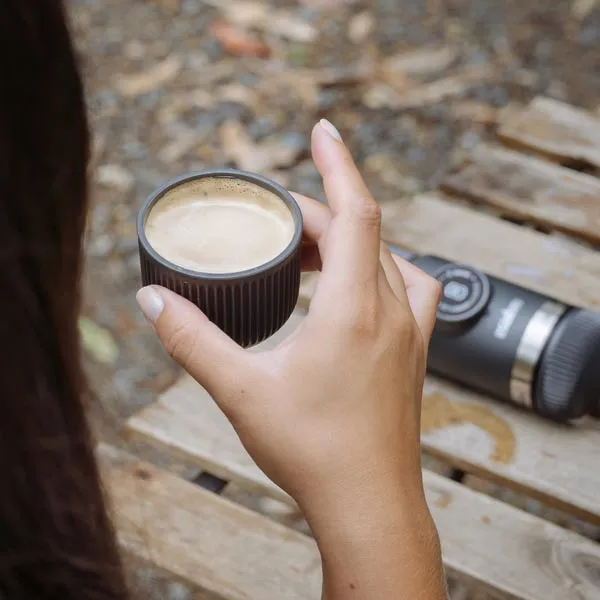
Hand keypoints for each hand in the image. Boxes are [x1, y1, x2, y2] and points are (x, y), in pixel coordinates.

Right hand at [137, 120, 445, 597]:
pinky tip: (352, 287)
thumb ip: (193, 340)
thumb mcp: (240, 390)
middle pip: (362, 231)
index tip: (323, 128)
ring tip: (308, 250)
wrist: (369, 502)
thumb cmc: (313, 451)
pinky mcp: (414, 352)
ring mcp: (409, 332)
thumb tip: (154, 300)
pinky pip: (405, 286)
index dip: (338, 163)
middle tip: (278, 221)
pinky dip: (376, 269)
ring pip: (386, 257)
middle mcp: (390, 311)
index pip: (355, 211)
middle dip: (320, 212)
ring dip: (349, 240)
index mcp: (352, 309)